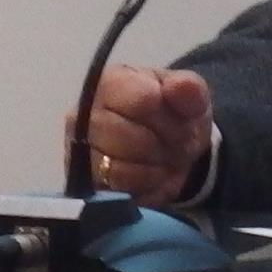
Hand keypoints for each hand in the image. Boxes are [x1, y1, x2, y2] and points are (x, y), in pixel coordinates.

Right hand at [70, 64, 213, 203]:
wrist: (171, 148)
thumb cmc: (174, 115)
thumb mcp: (191, 98)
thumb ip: (189, 89)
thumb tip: (182, 87)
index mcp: (110, 82)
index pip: (142, 101)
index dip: (170, 119)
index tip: (183, 123)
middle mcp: (83, 112)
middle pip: (126, 136)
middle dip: (162, 146)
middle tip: (176, 146)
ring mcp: (80, 147)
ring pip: (117, 166)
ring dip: (153, 168)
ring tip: (163, 160)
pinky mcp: (85, 178)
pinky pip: (115, 189)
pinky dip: (143, 186)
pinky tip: (152, 176)